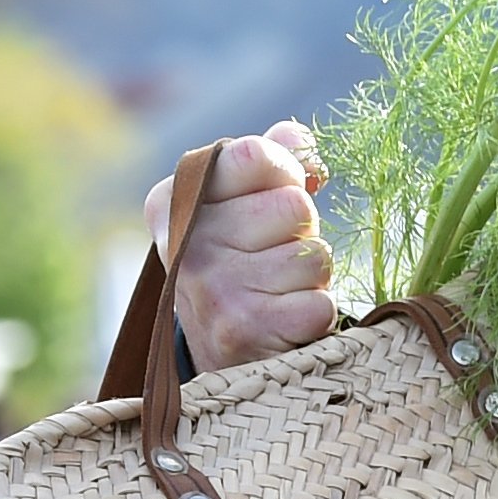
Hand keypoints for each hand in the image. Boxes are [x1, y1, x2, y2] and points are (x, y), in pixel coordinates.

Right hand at [150, 120, 337, 371]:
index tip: (272, 197)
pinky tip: (284, 321)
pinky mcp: (250, 331)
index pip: (254, 155)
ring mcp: (217, 290)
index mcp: (174, 202)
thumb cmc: (238, 264)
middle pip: (296, 206)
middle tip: (274, 257)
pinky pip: (322, 302)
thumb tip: (300, 140)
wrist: (218, 358)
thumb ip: (269, 157)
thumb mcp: (235, 204)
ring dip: (312, 276)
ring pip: (316, 255)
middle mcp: (187, 245)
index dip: (285, 174)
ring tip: (279, 291)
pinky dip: (316, 313)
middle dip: (302, 231)